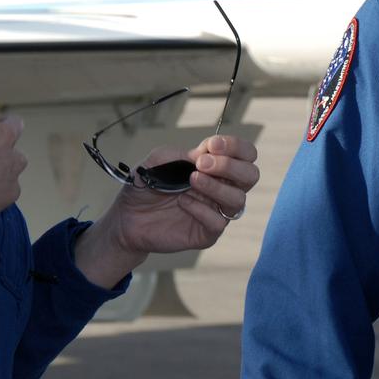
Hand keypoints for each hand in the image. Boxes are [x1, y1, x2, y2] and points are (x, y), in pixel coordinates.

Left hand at [74, 135, 258, 287]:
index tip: (211, 145)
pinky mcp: (207, 233)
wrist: (127, 216)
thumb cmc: (147, 185)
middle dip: (230, 166)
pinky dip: (202, 210)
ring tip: (191, 180)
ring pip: (238, 200)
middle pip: (251, 175)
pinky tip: (183, 203)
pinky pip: (218, 223)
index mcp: (216, 166)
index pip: (245, 154)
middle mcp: (222, 188)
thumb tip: (206, 155)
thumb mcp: (158, 159)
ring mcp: (216, 211)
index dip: (235, 147)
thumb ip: (183, 154)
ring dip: (216, 187)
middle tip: (202, 163)